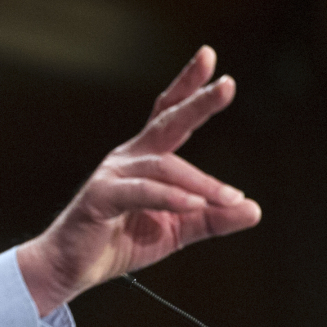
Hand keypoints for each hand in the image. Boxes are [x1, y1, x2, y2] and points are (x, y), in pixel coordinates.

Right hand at [18, 46, 261, 315]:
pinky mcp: (100, 197)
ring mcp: (112, 174)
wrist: (71, 268)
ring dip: (201, 182)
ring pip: (164, 166)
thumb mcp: (178, 230)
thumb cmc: (120, 242)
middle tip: (227, 85)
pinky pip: (142, 192)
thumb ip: (213, 218)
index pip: (169, 114)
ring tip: (230, 198)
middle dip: (198, 102)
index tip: (210, 58)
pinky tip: (194, 204)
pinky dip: (170, 196)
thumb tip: (254, 210)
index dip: (188, 86)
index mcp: (145, 158)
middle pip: (167, 122)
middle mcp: (128, 157)